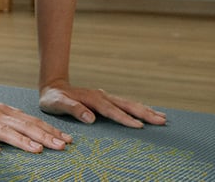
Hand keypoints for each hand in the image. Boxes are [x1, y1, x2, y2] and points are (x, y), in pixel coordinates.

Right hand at [0, 93, 72, 153]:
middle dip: (44, 136)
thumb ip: (11, 121)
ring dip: (22, 141)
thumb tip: (34, 133)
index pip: (32, 121)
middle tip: (62, 146)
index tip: (66, 139)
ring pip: (5, 131)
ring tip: (38, 150)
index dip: (50, 130)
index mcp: (5, 110)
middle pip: (24, 126)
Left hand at [39, 80, 166, 127]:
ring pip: (128, 103)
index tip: (139, 126)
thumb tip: (90, 117)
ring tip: (161, 117)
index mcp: (91, 98)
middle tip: (161, 120)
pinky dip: (137, 108)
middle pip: (125, 104)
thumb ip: (73, 109)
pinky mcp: (105, 100)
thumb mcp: (57, 104)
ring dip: (144, 110)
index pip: (111, 110)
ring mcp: (104, 97)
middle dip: (143, 112)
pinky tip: (146, 112)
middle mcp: (101, 96)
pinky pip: (124, 104)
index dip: (125, 118)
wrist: (52, 87)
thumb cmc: (53, 98)